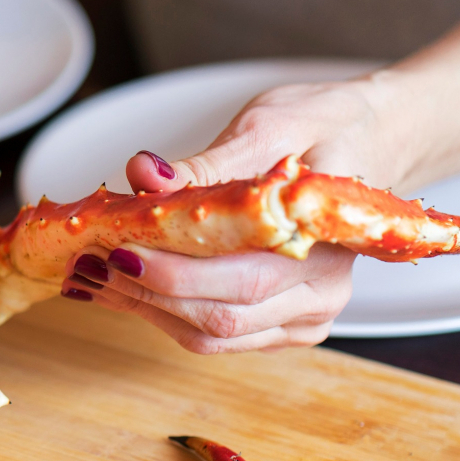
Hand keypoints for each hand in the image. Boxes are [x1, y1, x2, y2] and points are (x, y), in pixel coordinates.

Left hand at [59, 76, 407, 352]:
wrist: (373, 140)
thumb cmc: (326, 126)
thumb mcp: (268, 124)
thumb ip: (208, 163)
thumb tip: (145, 175)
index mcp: (328, 242)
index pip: (241, 278)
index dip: (172, 272)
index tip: (115, 247)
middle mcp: (324, 292)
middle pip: (220, 317)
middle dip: (144, 293)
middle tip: (86, 263)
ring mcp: (306, 316)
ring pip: (211, 336)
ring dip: (143, 310)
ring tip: (90, 277)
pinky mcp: (283, 325)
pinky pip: (214, 336)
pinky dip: (161, 315)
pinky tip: (121, 288)